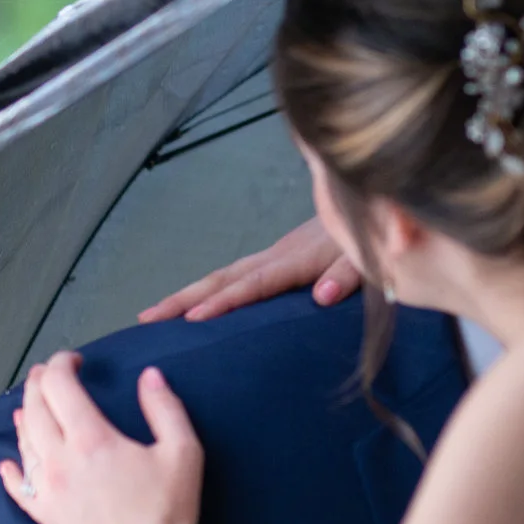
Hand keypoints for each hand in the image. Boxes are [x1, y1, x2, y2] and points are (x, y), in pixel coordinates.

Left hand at [1, 354, 202, 523]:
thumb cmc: (167, 512)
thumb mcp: (182, 452)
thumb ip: (165, 408)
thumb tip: (150, 377)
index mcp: (91, 439)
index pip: (60, 387)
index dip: (61, 364)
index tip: (73, 360)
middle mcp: (60, 460)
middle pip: (35, 409)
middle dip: (39, 384)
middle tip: (47, 374)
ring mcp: (48, 490)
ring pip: (24, 444)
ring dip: (25, 418)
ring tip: (29, 407)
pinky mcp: (46, 516)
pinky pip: (18, 489)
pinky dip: (10, 472)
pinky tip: (7, 463)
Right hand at [137, 217, 362, 321]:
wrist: (376, 204)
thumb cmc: (375, 237)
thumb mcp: (371, 259)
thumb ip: (349, 275)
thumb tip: (323, 297)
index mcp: (297, 259)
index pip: (253, 285)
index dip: (224, 302)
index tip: (194, 319)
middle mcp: (277, 255)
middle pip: (221, 278)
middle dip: (182, 299)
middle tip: (146, 319)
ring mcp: (274, 255)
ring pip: (222, 275)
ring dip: (187, 295)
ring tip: (152, 315)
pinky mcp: (278, 257)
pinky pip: (234, 275)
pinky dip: (208, 290)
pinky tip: (193, 305)